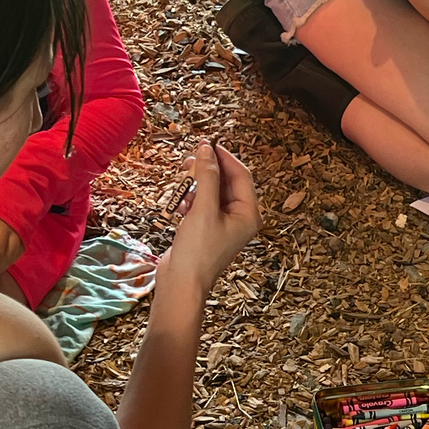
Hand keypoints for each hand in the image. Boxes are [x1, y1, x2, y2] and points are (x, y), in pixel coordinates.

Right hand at [163, 138, 258, 295]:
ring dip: (196, 184)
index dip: (224, 157)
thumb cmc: (197, 252)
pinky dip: (190, 199)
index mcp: (248, 214)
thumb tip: (206, 149)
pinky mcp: (206, 229)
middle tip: (189, 161)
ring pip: (211, 192)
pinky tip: (180, 205)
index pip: (241, 175)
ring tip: (182, 183)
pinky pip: (201, 204)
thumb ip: (206, 177)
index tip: (206, 144)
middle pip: (226, 182)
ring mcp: (223, 224)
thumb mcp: (203, 209)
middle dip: (207, 170)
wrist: (181, 284)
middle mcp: (240, 218)